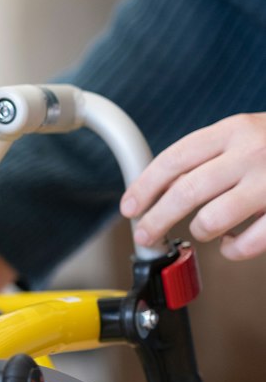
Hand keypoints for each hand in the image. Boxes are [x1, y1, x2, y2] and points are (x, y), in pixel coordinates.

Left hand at [121, 112, 265, 259]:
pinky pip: (247, 243)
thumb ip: (212, 153)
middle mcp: (251, 153)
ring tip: (202, 231)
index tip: (130, 207)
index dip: (145, 186)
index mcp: (233, 130)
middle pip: (185, 192)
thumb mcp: (248, 133)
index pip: (174, 159)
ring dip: (199, 232)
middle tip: (145, 235)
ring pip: (212, 219)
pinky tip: (231, 245)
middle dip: (157, 218)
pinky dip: (232, 250)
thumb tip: (160, 186)